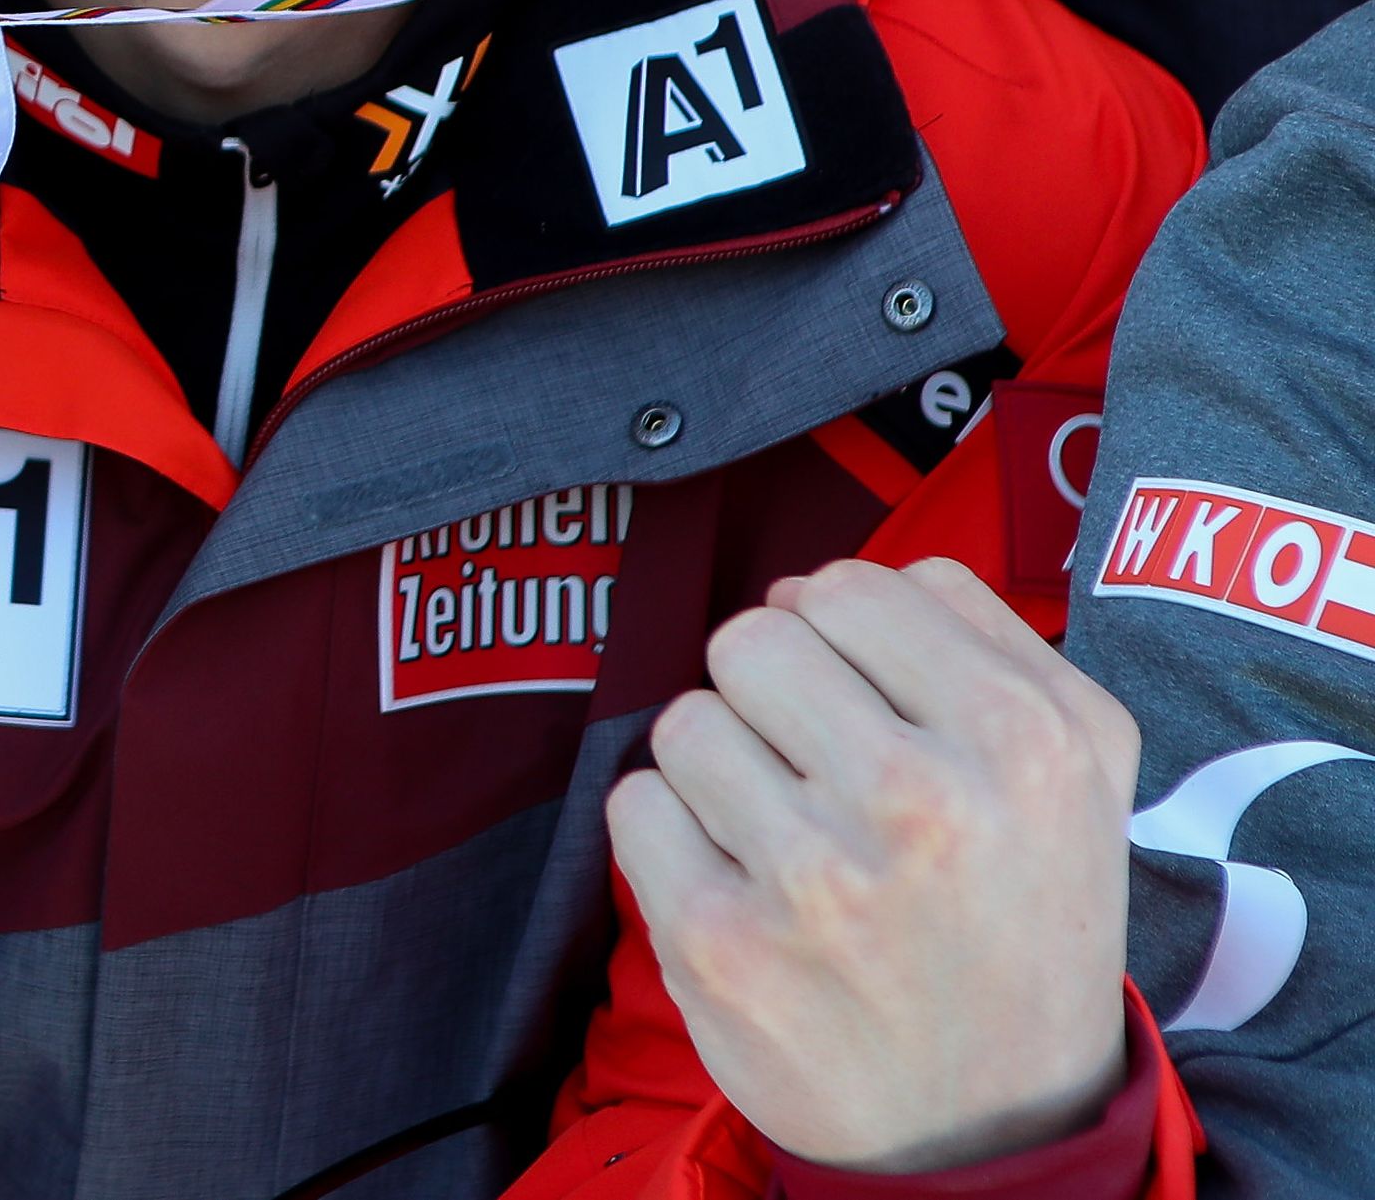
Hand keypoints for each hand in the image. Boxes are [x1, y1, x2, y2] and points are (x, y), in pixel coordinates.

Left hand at [607, 556, 1135, 1173]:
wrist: (996, 1127)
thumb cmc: (1020, 918)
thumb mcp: (1077, 764)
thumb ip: (969, 629)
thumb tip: (806, 586)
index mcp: (1023, 737)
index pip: (844, 588)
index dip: (835, 637)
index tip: (864, 706)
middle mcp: (924, 798)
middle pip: (751, 640)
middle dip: (771, 700)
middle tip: (823, 782)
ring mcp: (815, 873)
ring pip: (685, 720)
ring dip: (722, 773)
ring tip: (791, 844)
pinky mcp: (719, 940)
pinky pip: (635, 804)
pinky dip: (672, 839)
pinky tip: (743, 888)